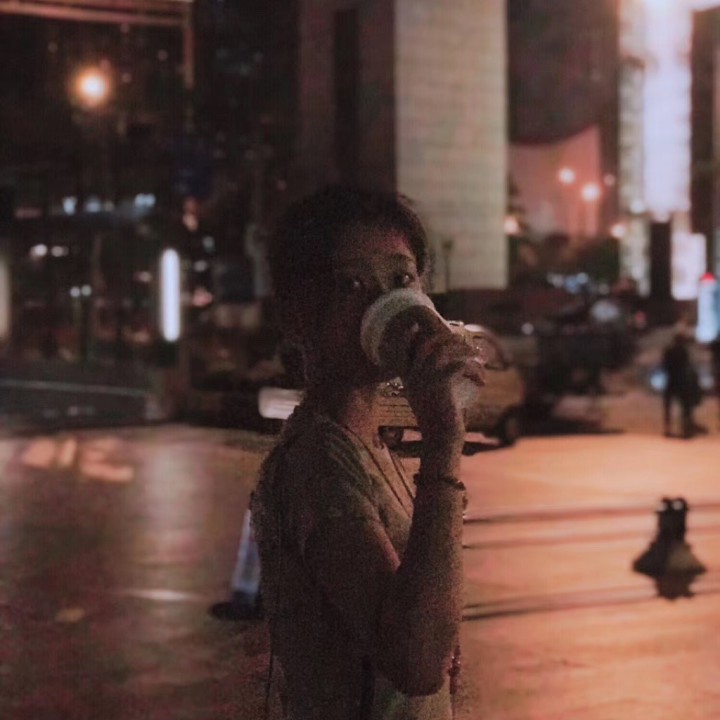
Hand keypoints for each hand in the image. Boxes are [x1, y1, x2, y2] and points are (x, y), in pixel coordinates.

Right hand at [401, 319, 484, 474]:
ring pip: (444, 350)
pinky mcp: (439, 385)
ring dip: (465, 350)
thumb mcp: (432, 399)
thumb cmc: (440, 421)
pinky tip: (482, 380)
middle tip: (467, 345)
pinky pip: (458, 365)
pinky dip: (474, 370)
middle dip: (449, 338)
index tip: (436, 331)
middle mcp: (412, 376)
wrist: (440, 442)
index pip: (404, 348)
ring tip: (479, 357)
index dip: (414, 334)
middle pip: (428, 342)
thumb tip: (451, 366)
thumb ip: (435, 383)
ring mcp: (423, 379)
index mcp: (407, 378)